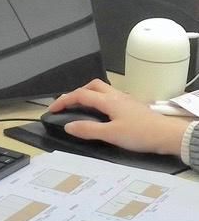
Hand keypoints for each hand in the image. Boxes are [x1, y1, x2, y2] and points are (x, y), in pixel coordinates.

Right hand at [47, 79, 188, 155]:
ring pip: (102, 90)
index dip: (63, 100)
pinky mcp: (131, 106)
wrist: (167, 135)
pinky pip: (110, 97)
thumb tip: (68, 126)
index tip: (52, 109)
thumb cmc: (141, 134)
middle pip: (92, 86)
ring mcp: (125, 100)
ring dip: (88, 95)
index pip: (80, 95)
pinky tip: (100, 113)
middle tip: (67, 105)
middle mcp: (116, 96)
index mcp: (108, 100)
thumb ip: (88, 129)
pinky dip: (99, 101)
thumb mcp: (111, 134)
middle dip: (76, 92)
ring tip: (81, 107)